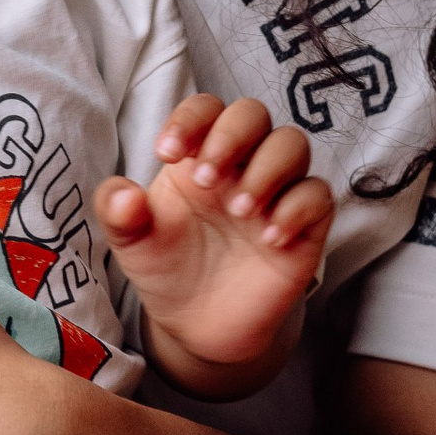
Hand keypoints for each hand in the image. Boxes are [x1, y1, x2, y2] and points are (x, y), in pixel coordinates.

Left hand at [95, 97, 333, 394]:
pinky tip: (270, 239)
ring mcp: (275, 192)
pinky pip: (318, 196)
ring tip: (239, 211)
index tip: (167, 153)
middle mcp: (240, 164)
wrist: (197, 325)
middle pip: (253, 114)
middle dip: (231, 136)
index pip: (205, 109)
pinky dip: (296, 210)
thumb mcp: (132, 243)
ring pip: (292, 144)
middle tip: (207, 182)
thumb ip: (117, 213)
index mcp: (197, 155)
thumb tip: (123, 196)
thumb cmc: (167, 268)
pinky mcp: (304, 225)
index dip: (190, 119)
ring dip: (267, 170)